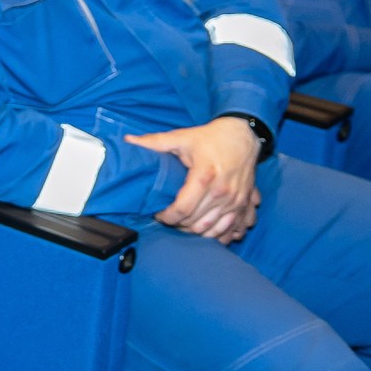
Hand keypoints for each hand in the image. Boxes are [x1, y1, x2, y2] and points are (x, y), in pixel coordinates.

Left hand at [126, 115, 261, 243]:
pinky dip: (216, 235)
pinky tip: (204, 232)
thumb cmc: (211, 137)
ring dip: (194, 233)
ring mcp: (235, 200)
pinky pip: (229, 229)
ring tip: (183, 225)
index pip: (182, 209)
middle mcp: (222, 191)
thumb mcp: (182, 137)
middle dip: (178, 225)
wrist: (243, 135)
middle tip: (168, 220)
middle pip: (195, 222)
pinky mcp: (242, 204)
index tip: (158, 213)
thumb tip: (128, 141)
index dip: (167, 217)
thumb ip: (155, 142)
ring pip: (211, 230)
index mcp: (204, 176)